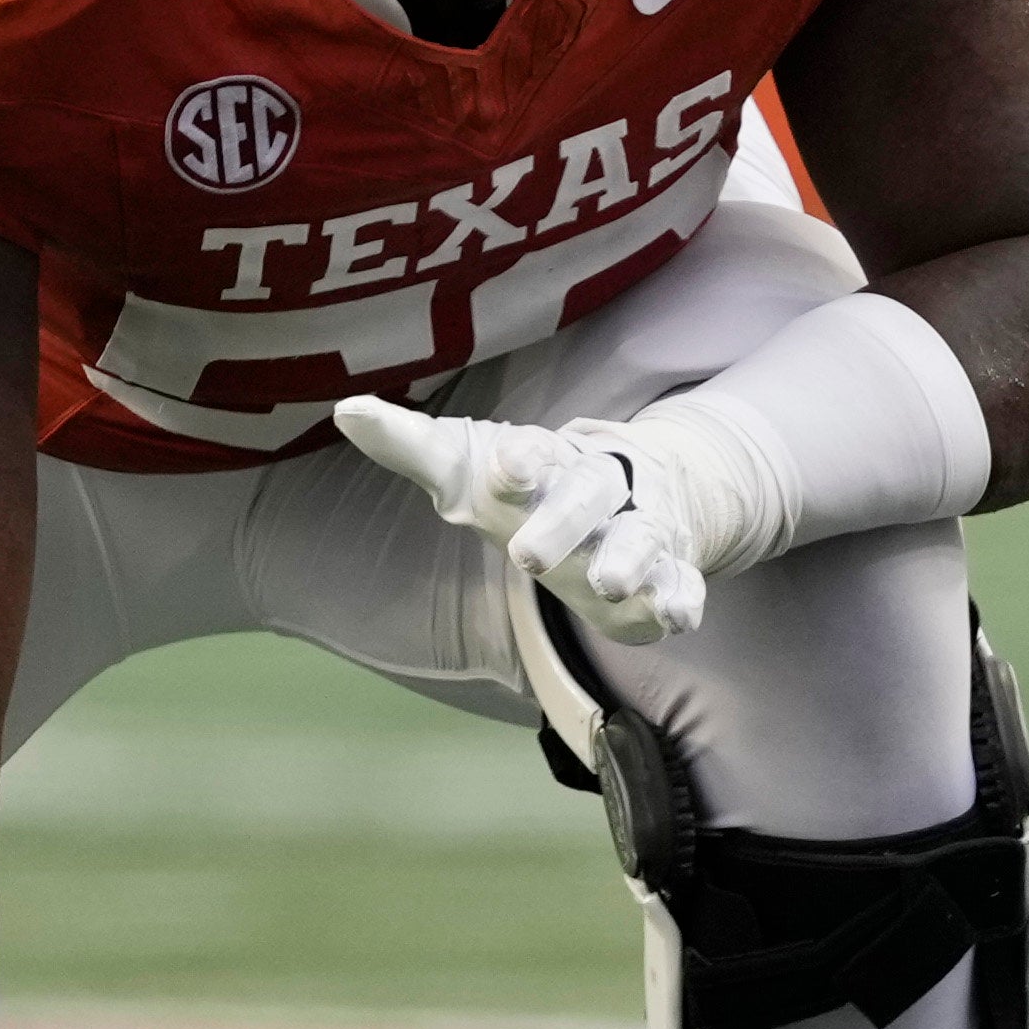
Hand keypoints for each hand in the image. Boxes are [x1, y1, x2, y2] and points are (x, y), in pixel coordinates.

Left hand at [334, 394, 712, 641]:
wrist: (629, 488)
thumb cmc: (530, 483)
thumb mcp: (468, 465)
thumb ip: (410, 445)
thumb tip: (344, 410)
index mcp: (546, 458)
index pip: (532, 451)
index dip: (521, 458)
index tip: (507, 466)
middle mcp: (596, 487)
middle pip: (587, 494)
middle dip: (562, 523)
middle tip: (528, 558)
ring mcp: (637, 526)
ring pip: (640, 537)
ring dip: (628, 560)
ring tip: (613, 585)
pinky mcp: (668, 568)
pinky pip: (683, 580)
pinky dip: (684, 597)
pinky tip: (679, 618)